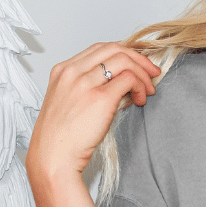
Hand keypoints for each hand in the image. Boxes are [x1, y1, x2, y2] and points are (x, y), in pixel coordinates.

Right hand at [26, 42, 161, 182]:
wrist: (53, 157)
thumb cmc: (62, 139)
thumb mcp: (69, 104)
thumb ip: (89, 89)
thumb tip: (121, 85)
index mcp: (62, 71)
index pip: (99, 49)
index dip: (123, 53)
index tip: (136, 64)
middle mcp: (72, 72)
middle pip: (113, 48)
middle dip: (138, 58)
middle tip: (152, 72)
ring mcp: (85, 83)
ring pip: (124, 60)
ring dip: (143, 73)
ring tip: (148, 90)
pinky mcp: (100, 98)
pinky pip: (128, 79)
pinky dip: (140, 86)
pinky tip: (141, 99)